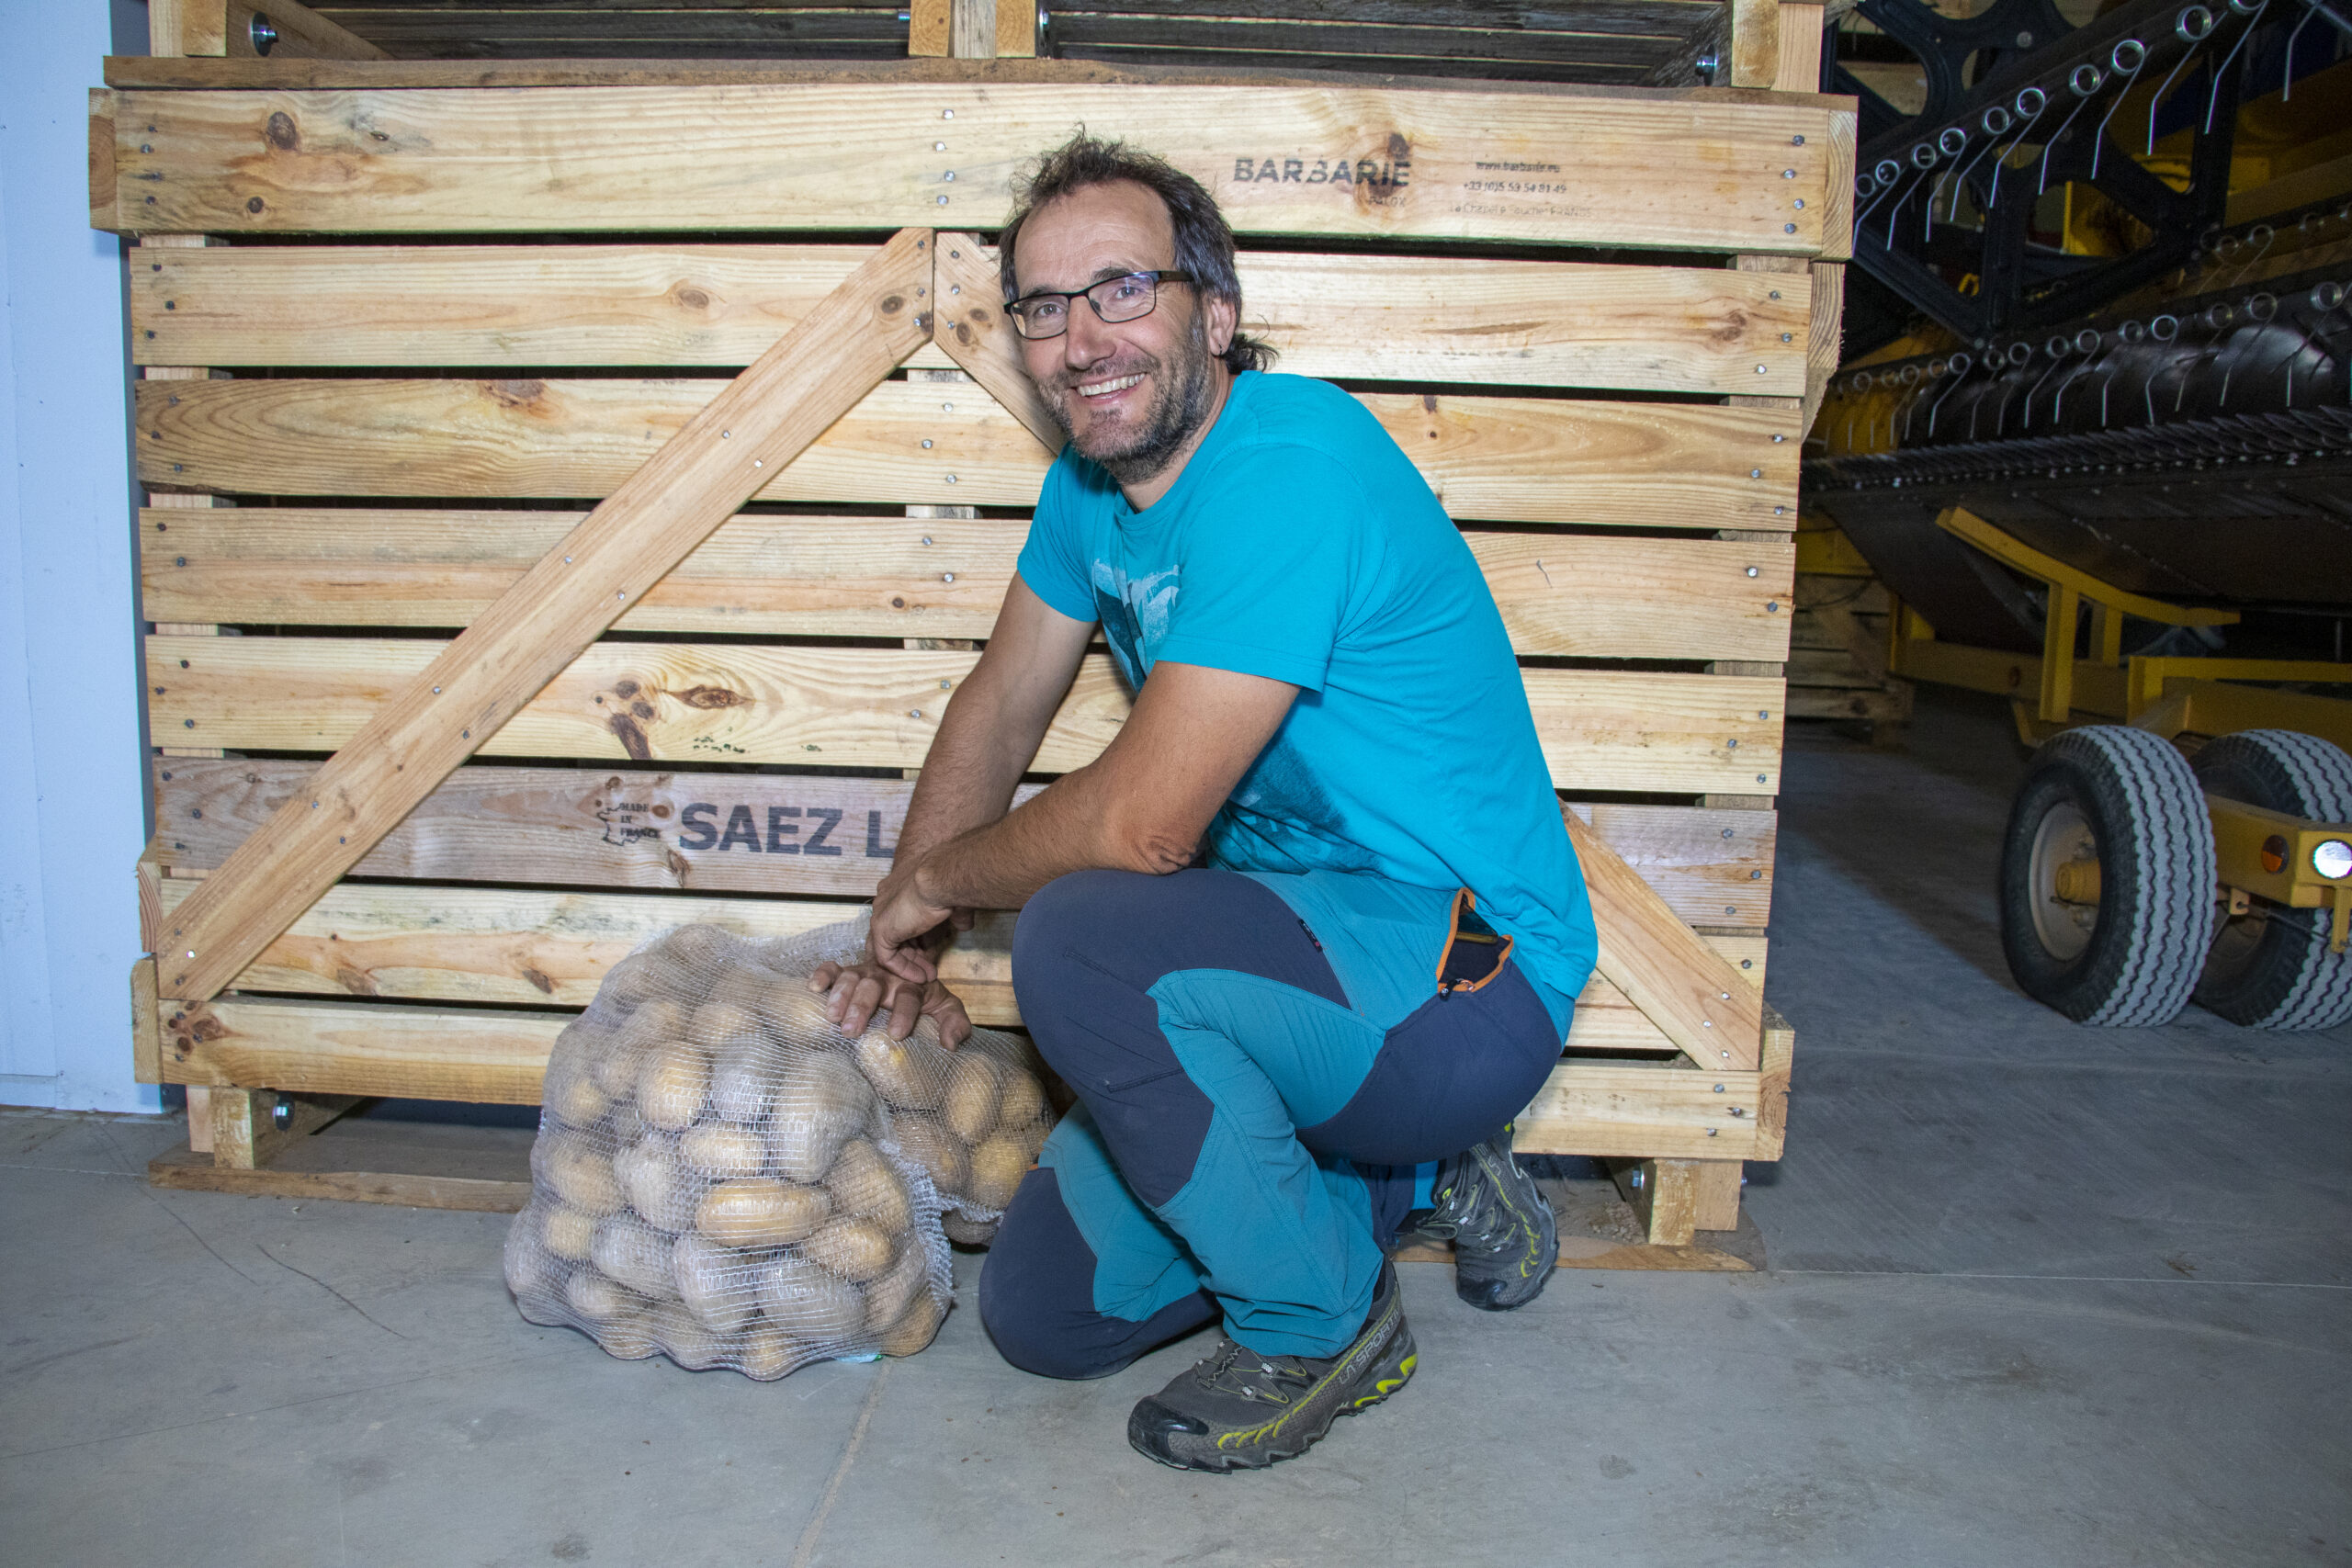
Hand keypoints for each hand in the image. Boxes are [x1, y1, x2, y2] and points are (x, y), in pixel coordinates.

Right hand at [806, 959, 972, 1048]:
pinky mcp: (848, 973)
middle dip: (862, 1006)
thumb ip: (955, 1023)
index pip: (909, 997)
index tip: (897, 1034)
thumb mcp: (946, 1009)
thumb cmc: (925, 1001)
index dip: (904, 1014)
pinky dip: (824, 974)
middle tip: (852, 1030)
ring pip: (852, 977)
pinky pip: (834, 969)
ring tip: (832, 1016)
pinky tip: (814, 987)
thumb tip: (950, 1044)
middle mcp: (887, 977)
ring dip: (841, 995)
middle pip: (873, 986)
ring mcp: (866, 973)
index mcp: (912, 985)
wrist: (909, 978)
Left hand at [869, 860, 968, 984]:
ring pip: (892, 945)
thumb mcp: (954, 900)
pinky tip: (920, 977)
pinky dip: (903, 969)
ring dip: (911, 963)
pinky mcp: (881, 929)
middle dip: (915, 953)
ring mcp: (881, 913)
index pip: (904, 916)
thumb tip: (964, 925)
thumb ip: (955, 914)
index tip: (933, 947)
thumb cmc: (950, 881)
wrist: (941, 877)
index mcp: (900, 886)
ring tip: (928, 976)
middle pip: (897, 932)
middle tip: (931, 968)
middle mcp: (886, 898)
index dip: (919, 934)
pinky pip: (887, 956)